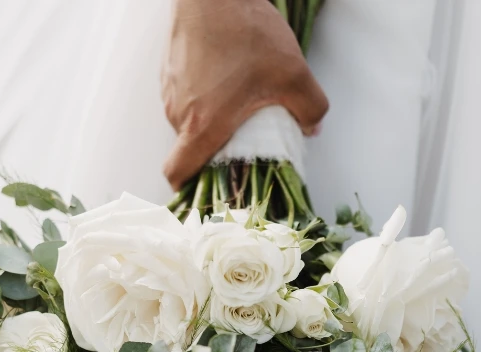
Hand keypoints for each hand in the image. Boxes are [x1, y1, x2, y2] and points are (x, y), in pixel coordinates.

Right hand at [162, 0, 328, 188]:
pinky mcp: (169, 73)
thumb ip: (310, 109)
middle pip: (189, 149)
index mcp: (202, 125)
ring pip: (188, 123)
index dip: (187, 190)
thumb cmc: (244, 32)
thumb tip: (312, 127)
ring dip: (210, 122)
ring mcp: (170, 92)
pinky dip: (203, 100)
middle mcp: (178, 113)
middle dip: (214, 152)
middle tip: (242, 142)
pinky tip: (226, 80)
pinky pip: (185, 99)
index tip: (206, 191)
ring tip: (238, 103)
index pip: (177, 174)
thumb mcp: (293, 74)